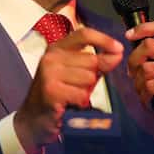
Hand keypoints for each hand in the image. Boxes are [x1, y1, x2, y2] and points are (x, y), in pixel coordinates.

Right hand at [14, 28, 123, 153]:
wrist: (34, 119)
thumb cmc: (60, 95)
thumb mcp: (79, 74)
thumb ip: (99, 63)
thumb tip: (117, 53)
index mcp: (58, 48)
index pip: (84, 34)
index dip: (104, 40)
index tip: (119, 48)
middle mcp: (51, 57)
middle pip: (92, 60)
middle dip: (93, 77)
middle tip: (77, 87)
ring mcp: (49, 73)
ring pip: (89, 78)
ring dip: (86, 91)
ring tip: (71, 95)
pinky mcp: (51, 90)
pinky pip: (82, 94)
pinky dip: (80, 103)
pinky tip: (68, 104)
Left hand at [125, 21, 153, 144]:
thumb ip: (152, 58)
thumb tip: (131, 44)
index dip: (143, 28)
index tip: (129, 35)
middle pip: (149, 45)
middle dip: (134, 61)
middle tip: (134, 75)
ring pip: (146, 68)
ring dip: (139, 84)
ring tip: (147, 93)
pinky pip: (149, 85)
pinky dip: (145, 96)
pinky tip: (152, 101)